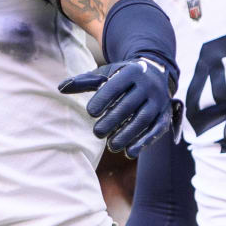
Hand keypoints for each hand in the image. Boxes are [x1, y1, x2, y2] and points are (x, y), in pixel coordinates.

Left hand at [58, 58, 174, 157]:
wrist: (155, 72)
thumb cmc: (121, 76)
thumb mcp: (104, 74)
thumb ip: (84, 82)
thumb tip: (61, 88)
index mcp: (131, 72)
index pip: (117, 86)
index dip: (104, 99)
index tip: (90, 112)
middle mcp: (148, 86)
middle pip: (130, 105)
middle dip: (113, 120)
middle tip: (97, 133)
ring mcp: (159, 100)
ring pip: (144, 118)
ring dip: (128, 134)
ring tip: (111, 146)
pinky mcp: (165, 114)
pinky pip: (157, 129)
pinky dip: (144, 142)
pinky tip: (129, 153)